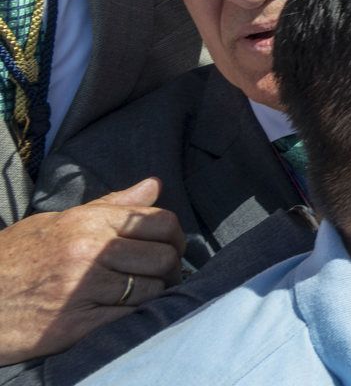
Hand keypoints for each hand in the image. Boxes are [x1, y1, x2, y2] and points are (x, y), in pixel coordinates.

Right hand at [0, 179, 185, 362]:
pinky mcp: (75, 326)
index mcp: (87, 222)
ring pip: (152, 290)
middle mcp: (89, 252)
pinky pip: (129, 319)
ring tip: (141, 297)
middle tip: (160, 276)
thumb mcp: (55, 223)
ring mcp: (83, 290)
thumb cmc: (12, 260)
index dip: (173, 237)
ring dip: (155, 295)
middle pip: (163, 256)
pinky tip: (125, 316)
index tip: (168, 248)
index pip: (159, 221)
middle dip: (169, 268)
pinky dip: (136, 318)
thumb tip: (154, 186)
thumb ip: (109, 207)